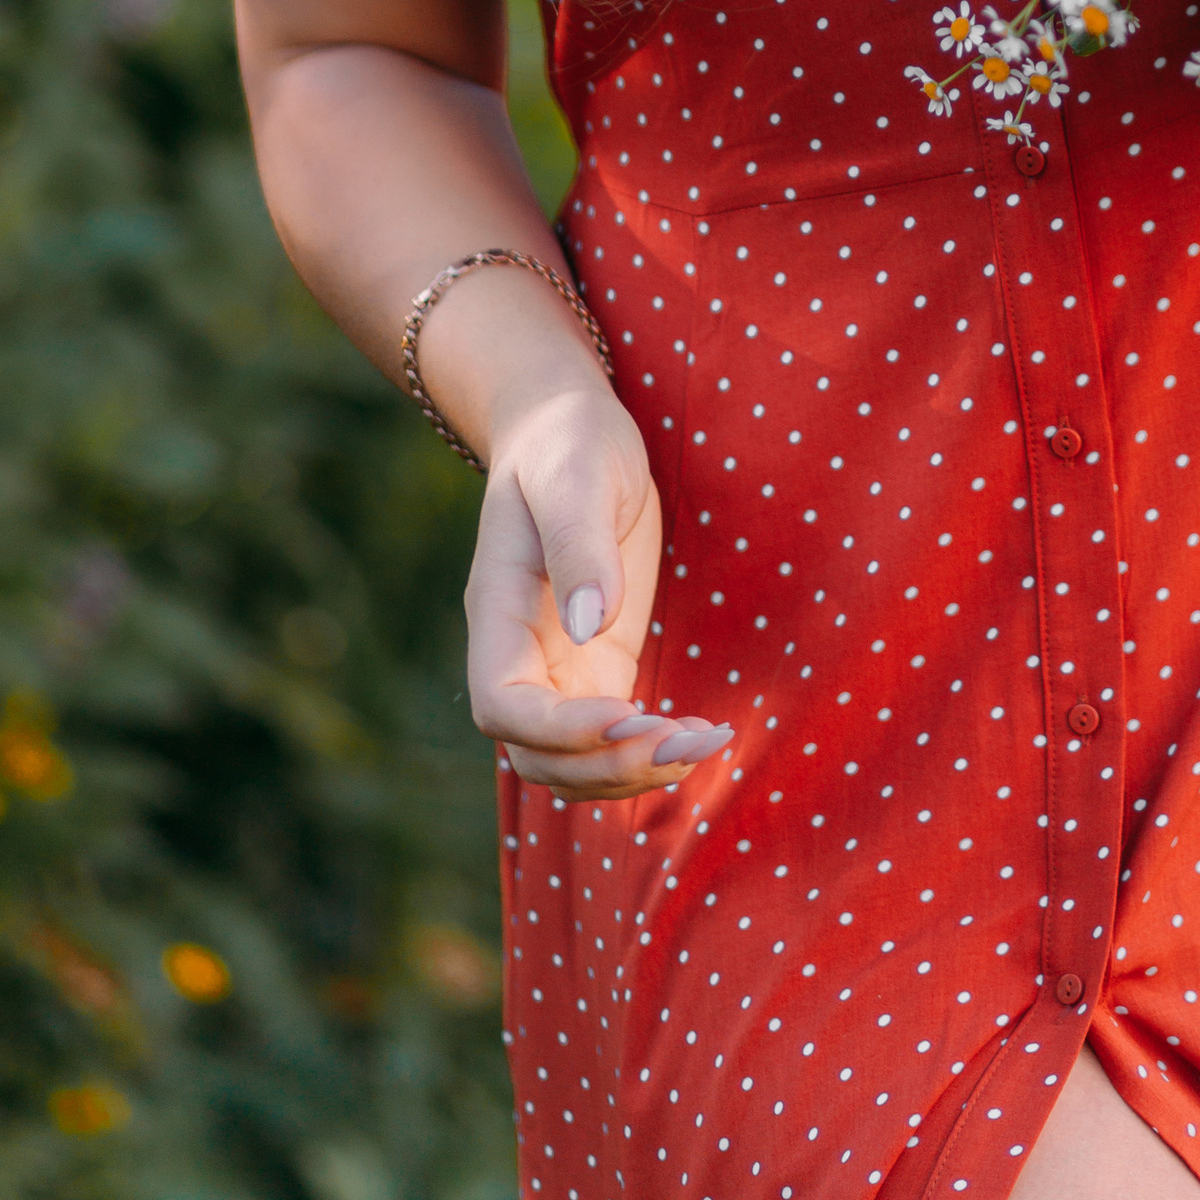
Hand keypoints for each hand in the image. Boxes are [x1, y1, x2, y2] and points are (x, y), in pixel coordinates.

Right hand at [464, 378, 731, 804]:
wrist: (570, 428)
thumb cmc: (567, 441)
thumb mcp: (575, 475)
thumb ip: (578, 545)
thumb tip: (590, 627)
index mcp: (496, 611)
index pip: (502, 704)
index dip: (556, 729)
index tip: (624, 713)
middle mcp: (520, 654)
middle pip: (537, 755)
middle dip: (605, 764)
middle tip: (682, 742)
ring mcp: (558, 667)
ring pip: (574, 762)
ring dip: (633, 771)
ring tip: (703, 744)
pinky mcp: (599, 667)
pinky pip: (612, 736)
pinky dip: (650, 751)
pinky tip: (701, 736)